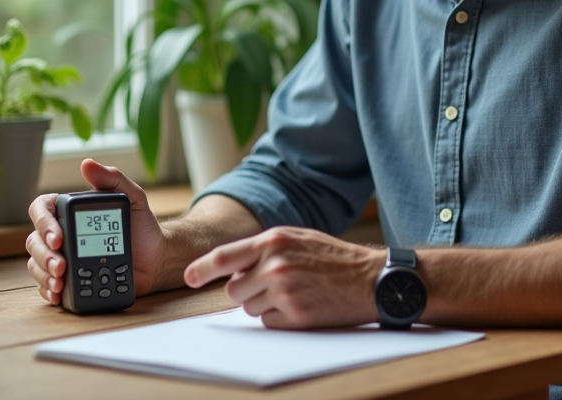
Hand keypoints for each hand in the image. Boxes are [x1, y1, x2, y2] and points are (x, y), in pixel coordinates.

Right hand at [26, 159, 167, 305]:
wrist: (154, 259)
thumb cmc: (142, 226)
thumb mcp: (132, 197)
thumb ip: (112, 178)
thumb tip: (87, 164)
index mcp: (70, 211)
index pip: (41, 209)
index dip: (42, 222)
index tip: (58, 237)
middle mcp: (61, 233)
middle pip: (35, 241)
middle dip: (44, 255)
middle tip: (61, 266)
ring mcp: (62, 257)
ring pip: (36, 264)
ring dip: (43, 274)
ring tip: (59, 282)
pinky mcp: (67, 280)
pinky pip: (46, 285)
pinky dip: (47, 290)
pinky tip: (57, 293)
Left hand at [184, 226, 385, 328]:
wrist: (371, 279)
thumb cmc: (334, 258)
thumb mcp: (298, 238)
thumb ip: (265, 248)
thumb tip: (234, 270)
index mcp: (274, 240)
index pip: (226, 256)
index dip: (203, 268)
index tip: (189, 277)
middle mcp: (276, 264)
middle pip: (234, 290)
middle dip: (245, 292)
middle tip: (270, 286)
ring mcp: (285, 290)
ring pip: (250, 308)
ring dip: (264, 305)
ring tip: (293, 293)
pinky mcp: (296, 315)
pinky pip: (268, 322)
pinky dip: (279, 318)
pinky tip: (301, 306)